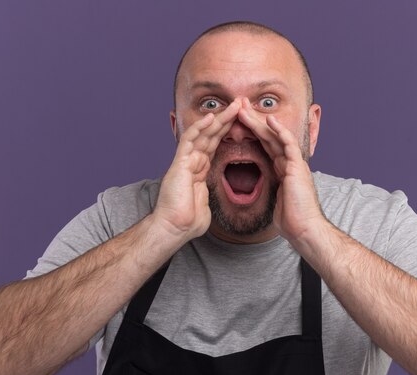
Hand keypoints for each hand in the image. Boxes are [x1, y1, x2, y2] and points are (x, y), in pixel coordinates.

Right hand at [154, 100, 241, 241]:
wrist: (175, 229)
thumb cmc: (188, 222)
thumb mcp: (205, 205)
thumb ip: (208, 196)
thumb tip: (211, 199)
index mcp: (200, 170)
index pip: (215, 145)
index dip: (228, 131)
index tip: (242, 121)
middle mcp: (192, 162)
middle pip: (211, 135)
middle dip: (226, 119)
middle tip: (241, 104)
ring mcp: (185, 161)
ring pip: (202, 133)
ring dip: (219, 118)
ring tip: (234, 105)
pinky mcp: (179, 163)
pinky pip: (189, 140)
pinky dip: (199, 127)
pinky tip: (211, 117)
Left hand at [237, 98, 325, 240]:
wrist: (303, 229)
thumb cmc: (291, 221)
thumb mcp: (276, 202)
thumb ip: (271, 192)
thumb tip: (263, 194)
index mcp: (283, 171)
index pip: (266, 146)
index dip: (253, 134)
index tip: (239, 123)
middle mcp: (289, 163)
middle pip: (269, 137)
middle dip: (253, 122)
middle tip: (239, 108)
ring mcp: (294, 164)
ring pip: (275, 136)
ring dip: (260, 122)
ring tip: (245, 109)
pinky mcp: (297, 167)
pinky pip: (288, 144)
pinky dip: (279, 130)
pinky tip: (269, 120)